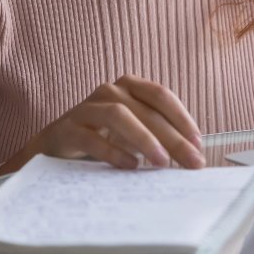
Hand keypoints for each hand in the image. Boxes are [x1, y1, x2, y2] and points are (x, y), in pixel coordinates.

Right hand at [0, 75, 204, 174]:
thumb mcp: (133, 133)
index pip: (160, 95)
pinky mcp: (67, 128)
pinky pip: (92, 136)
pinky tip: (130, 166)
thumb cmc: (102, 137)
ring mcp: (86, 108)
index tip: (198, 143)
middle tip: (191, 161)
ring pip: (119, 115)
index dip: (182, 117)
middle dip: (173, 137)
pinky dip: (113, 151)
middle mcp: (109, 91)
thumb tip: (191, 156)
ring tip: (161, 162)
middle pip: (146, 110)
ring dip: (144, 138)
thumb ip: (158, 137)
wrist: (54, 147)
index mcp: (128, 87)